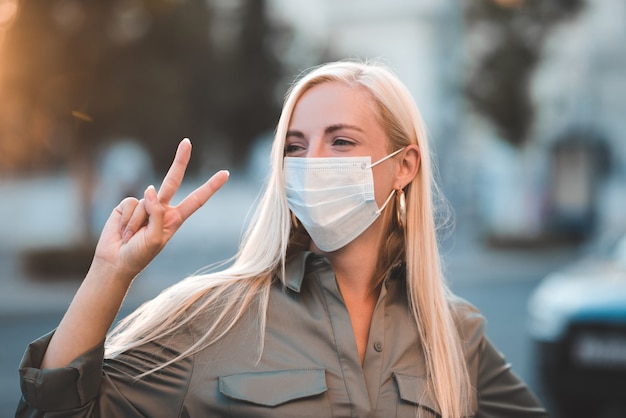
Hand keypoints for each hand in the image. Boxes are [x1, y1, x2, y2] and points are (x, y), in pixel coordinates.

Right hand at [93, 138, 228, 278]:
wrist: (115, 262)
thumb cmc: (139, 255)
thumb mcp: (155, 238)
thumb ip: (156, 213)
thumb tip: (150, 188)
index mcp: (175, 218)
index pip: (196, 200)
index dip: (210, 187)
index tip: (225, 173)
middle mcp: (161, 208)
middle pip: (173, 180)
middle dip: (180, 160)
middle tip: (187, 141)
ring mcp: (144, 205)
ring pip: (146, 200)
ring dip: (137, 223)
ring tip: (132, 237)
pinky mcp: (127, 205)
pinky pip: (131, 203)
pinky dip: (127, 219)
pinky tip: (123, 231)